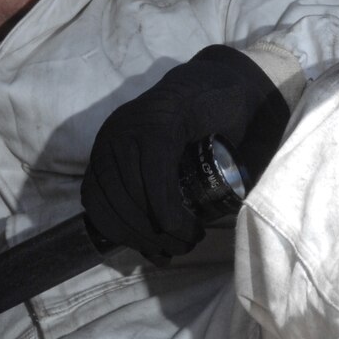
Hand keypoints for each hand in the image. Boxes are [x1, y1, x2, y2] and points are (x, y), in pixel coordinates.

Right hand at [83, 46, 288, 261]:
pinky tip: (145, 247)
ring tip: (169, 249)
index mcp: (155, 121)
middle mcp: (121, 132)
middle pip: (128, 196)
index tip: (192, 232)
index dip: (168, 212)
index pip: (153, 174)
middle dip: (156, 231)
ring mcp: (104, 148)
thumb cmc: (216, 104)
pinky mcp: (97, 163)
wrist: (191, 89)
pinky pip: (96, 204)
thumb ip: (241, 130)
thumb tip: (243, 175)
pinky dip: (117, 230)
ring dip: (137, 236)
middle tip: (187, 244)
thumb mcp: (231, 110)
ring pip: (107, 205)